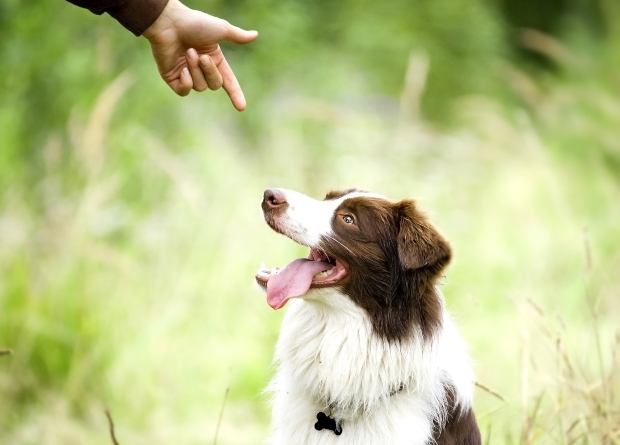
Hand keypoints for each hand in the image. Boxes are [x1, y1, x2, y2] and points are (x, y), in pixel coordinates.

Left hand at [143, 0, 257, 110]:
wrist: (169, 23)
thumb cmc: (195, 23)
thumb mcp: (221, 29)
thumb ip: (238, 36)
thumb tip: (255, 35)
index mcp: (215, 60)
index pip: (228, 82)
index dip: (235, 94)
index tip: (241, 108)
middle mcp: (202, 69)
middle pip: (214, 85)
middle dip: (209, 72)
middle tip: (200, 56)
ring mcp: (187, 74)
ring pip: (199, 87)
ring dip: (195, 70)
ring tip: (187, 53)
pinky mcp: (173, 79)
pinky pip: (184, 92)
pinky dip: (186, 83)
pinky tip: (183, 70)